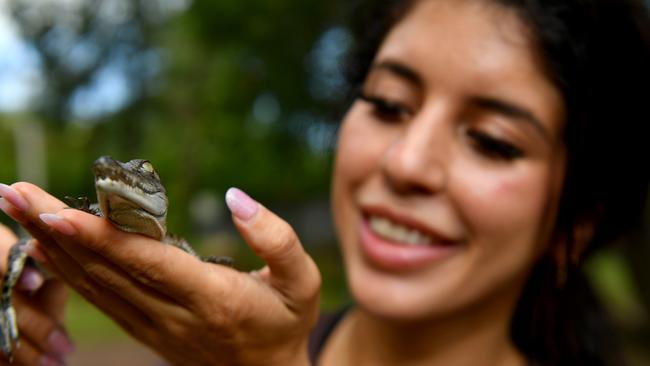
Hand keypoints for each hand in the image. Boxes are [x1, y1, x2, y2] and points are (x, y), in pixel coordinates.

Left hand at [0, 183, 320, 365]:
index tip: (60, 211)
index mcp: (212, 300)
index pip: (148, 264)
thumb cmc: (287, 322)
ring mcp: (153, 326)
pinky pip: (98, 298)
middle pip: (105, 270)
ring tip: (16, 208)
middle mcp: (173, 315)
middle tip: (13, 192)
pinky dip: (66, 270)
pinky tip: (43, 246)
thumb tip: (235, 196)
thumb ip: (276, 238)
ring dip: (50, 246)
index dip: (103, 238)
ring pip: (93, 285)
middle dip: (56, 230)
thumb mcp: (302, 280)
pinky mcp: (144, 328)